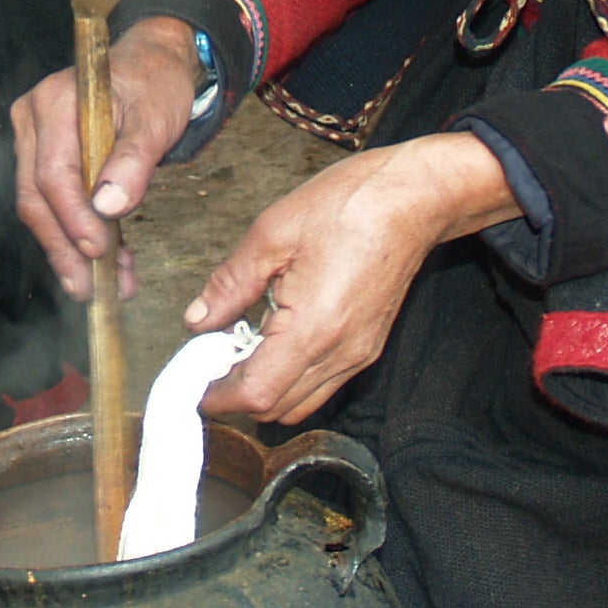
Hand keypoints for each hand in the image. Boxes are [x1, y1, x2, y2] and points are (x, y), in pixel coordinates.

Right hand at [12, 19, 202, 302]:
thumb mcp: (156, 119)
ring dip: (71, 250)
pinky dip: (78, 235)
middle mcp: (33, 120)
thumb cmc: (154, 85)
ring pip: (40, 207)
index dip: (72, 218)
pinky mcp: (44, 159)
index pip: (52, 172)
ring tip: (104, 287)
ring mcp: (34, 140)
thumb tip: (109, 206)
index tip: (97, 251)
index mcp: (56, 102)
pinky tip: (108, 263)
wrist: (153, 66)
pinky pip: (54, 204)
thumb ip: (134, 161)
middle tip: (89, 289)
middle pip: (36, 196)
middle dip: (63, 248)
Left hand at [192, 133, 515, 425]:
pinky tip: (275, 338)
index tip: (194, 381)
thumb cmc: (349, 205)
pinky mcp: (367, 347)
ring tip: (242, 346)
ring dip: (265, 388)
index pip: (256, 394)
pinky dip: (290, 376)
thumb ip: (230, 284)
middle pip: (277, 409)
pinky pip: (322, 384)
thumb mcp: (272, 234)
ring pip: (301, 403)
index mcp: (312, 328)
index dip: (218, 396)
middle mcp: (340, 353)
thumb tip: (199, 319)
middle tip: (210, 358)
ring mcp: (358, 354)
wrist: (413, 198)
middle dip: (236, 394)